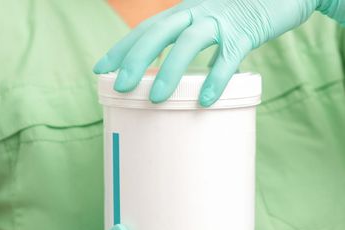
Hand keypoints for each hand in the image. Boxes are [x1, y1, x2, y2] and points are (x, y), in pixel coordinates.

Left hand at [93, 0, 344, 105]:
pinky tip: (205, 100)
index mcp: (183, 12)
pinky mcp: (246, 30)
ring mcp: (221, 19)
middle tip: (120, 86)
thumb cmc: (239, 15)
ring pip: (189, 42)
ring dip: (170, 70)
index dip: (121, 48)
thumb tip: (168, 76)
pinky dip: (217, 77)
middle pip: (159, 32)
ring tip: (156, 99)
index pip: (145, 29)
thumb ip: (188, 43)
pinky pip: (229, 56)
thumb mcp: (207, 23)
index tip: (99, 69)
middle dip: (135, 59)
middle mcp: (197, 11)